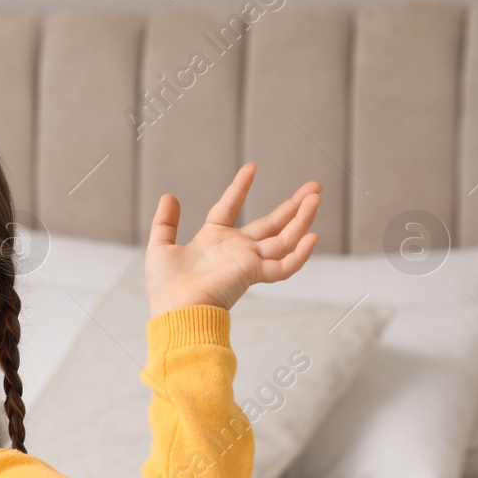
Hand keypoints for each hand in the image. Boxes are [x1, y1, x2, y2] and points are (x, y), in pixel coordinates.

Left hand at [144, 163, 319, 315]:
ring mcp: (247, 261)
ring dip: (302, 219)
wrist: (174, 310)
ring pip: (283, 239)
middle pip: (271, 224)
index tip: (251, 167)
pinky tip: (313, 237)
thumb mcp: (160, 246)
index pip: (230, 207)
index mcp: (212, 240)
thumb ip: (165, 223)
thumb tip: (169, 196)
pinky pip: (284, 266)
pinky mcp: (254, 274)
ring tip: (317, 197)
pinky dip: (299, 255)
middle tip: (314, 187)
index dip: (240, 188)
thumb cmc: (166, 287)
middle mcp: (234, 250)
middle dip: (293, 206)